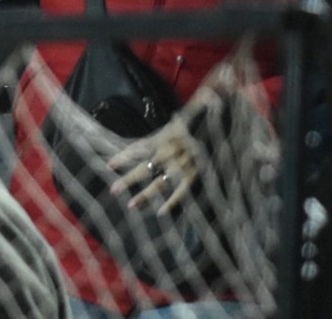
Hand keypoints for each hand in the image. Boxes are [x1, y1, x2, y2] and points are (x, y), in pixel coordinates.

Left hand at [106, 89, 209, 214]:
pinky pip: (182, 190)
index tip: (110, 165)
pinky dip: (172, 202)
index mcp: (165, 136)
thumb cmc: (200, 118)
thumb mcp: (179, 121)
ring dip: (145, 195)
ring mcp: (182, 163)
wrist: (221, 120)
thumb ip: (165, 132)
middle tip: (113, 190)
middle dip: (128, 179)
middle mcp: (170, 151)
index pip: (139, 148)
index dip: (124, 156)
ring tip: (131, 205)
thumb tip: (149, 142)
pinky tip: (160, 213)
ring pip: (160, 182)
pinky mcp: (195, 173)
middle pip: (145, 167)